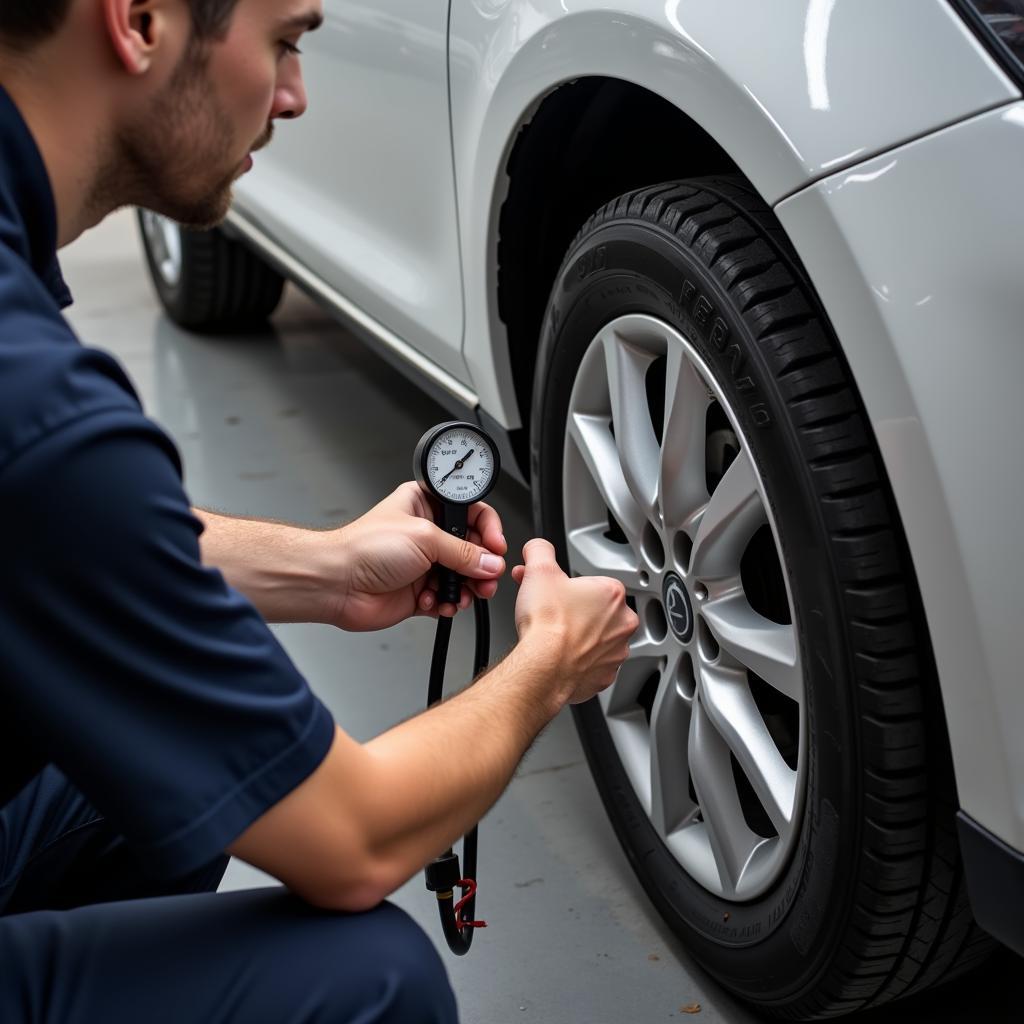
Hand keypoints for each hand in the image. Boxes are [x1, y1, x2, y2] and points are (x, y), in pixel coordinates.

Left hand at [323, 482, 506, 630]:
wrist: (337, 584)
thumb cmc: (365, 548)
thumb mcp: (424, 537)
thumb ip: (464, 551)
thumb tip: (491, 562)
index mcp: (426, 505)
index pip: (471, 511)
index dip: (488, 528)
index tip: (497, 545)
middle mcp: (427, 533)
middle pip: (472, 548)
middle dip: (482, 565)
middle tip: (488, 576)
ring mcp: (424, 564)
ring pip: (463, 576)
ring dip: (467, 588)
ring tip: (466, 594)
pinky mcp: (419, 591)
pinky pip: (447, 598)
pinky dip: (447, 603)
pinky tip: (437, 602)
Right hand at [511, 539, 638, 706]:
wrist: (542, 667)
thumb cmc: (547, 625)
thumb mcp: (538, 570)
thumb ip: (540, 551)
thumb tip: (538, 547)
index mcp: (612, 593)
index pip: (592, 583)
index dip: (567, 586)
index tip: (553, 592)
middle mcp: (622, 623)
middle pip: (597, 610)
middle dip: (574, 610)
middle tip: (552, 613)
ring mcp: (616, 652)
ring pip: (597, 639)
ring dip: (579, 636)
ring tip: (555, 636)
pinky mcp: (605, 676)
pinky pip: (593, 665)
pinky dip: (578, 662)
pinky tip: (561, 657)